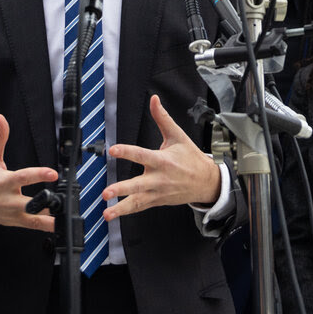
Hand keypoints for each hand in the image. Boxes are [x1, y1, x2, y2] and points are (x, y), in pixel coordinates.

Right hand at [0, 114, 56, 231]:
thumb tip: (0, 118)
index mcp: (2, 182)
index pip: (23, 177)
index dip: (39, 175)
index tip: (53, 173)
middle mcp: (8, 200)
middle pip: (31, 204)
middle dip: (47, 203)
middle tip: (64, 201)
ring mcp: (11, 214)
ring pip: (33, 220)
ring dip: (50, 219)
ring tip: (65, 218)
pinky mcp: (13, 222)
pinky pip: (32, 226)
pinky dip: (45, 226)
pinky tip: (58, 225)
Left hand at [101, 94, 220, 218]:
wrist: (206, 183)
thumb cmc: (191, 158)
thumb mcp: (178, 136)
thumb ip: (162, 118)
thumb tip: (154, 99)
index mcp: (163, 161)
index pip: (142, 155)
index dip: (127, 152)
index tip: (112, 150)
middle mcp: (159, 179)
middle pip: (138, 185)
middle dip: (122, 189)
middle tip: (106, 192)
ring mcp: (158, 193)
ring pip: (137, 202)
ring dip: (121, 208)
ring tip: (106, 213)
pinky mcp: (157, 201)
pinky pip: (140, 208)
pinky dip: (126, 212)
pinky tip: (112, 214)